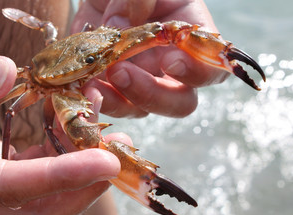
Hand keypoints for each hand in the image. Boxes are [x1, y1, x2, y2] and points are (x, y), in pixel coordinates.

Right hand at [0, 54, 121, 214]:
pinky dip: (56, 157)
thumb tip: (4, 74)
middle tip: (115, 153)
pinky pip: (29, 176)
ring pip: (37, 199)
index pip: (8, 190)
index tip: (105, 162)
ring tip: (102, 131)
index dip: (61, 178)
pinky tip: (68, 128)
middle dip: (81, 189)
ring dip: (75, 171)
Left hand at [72, 0, 229, 117]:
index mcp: (187, 40)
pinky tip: (82, 85)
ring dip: (117, 100)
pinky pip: (108, 104)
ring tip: (92, 81)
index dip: (196, 72)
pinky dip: (95, 98)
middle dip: (152, 95)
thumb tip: (120, 27)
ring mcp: (141, 82)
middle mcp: (168, 68)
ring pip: (140, 109)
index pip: (210, 68)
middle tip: (121, 72)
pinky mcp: (112, 87)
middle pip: (179, 102)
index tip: (168, 61)